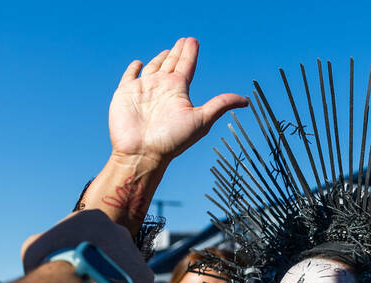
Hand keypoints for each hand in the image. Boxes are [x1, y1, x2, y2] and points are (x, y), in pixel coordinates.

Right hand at [20, 209, 155, 282]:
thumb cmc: (51, 265)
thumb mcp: (34, 249)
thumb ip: (45, 246)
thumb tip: (48, 252)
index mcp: (92, 219)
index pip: (85, 235)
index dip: (75, 253)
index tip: (69, 268)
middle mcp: (120, 232)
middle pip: (107, 252)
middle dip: (97, 266)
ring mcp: (136, 255)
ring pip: (122, 272)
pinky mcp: (146, 278)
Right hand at [109, 37, 247, 165]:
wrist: (142, 153)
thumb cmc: (171, 140)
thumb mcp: (201, 120)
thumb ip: (220, 105)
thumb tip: (246, 101)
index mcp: (178, 92)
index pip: (186, 66)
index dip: (190, 53)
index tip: (193, 40)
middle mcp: (162, 89)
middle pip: (172, 64)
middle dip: (178, 52)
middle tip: (184, 40)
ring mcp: (144, 90)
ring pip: (153, 68)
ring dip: (160, 59)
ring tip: (167, 51)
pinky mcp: (125, 93)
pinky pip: (130, 76)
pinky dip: (134, 69)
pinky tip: (139, 63)